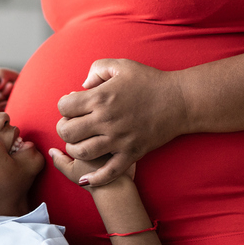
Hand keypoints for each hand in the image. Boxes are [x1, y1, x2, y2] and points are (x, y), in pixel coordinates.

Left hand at [56, 59, 185, 186]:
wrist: (179, 100)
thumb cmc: (150, 81)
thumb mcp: (122, 66)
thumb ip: (97, 69)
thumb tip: (82, 87)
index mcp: (101, 97)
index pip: (65, 106)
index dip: (64, 106)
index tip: (72, 105)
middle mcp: (106, 119)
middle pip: (68, 131)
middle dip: (63, 128)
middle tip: (71, 125)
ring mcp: (118, 139)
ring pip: (82, 152)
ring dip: (74, 149)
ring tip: (79, 143)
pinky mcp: (131, 153)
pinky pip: (109, 172)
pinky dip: (95, 178)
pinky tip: (87, 178)